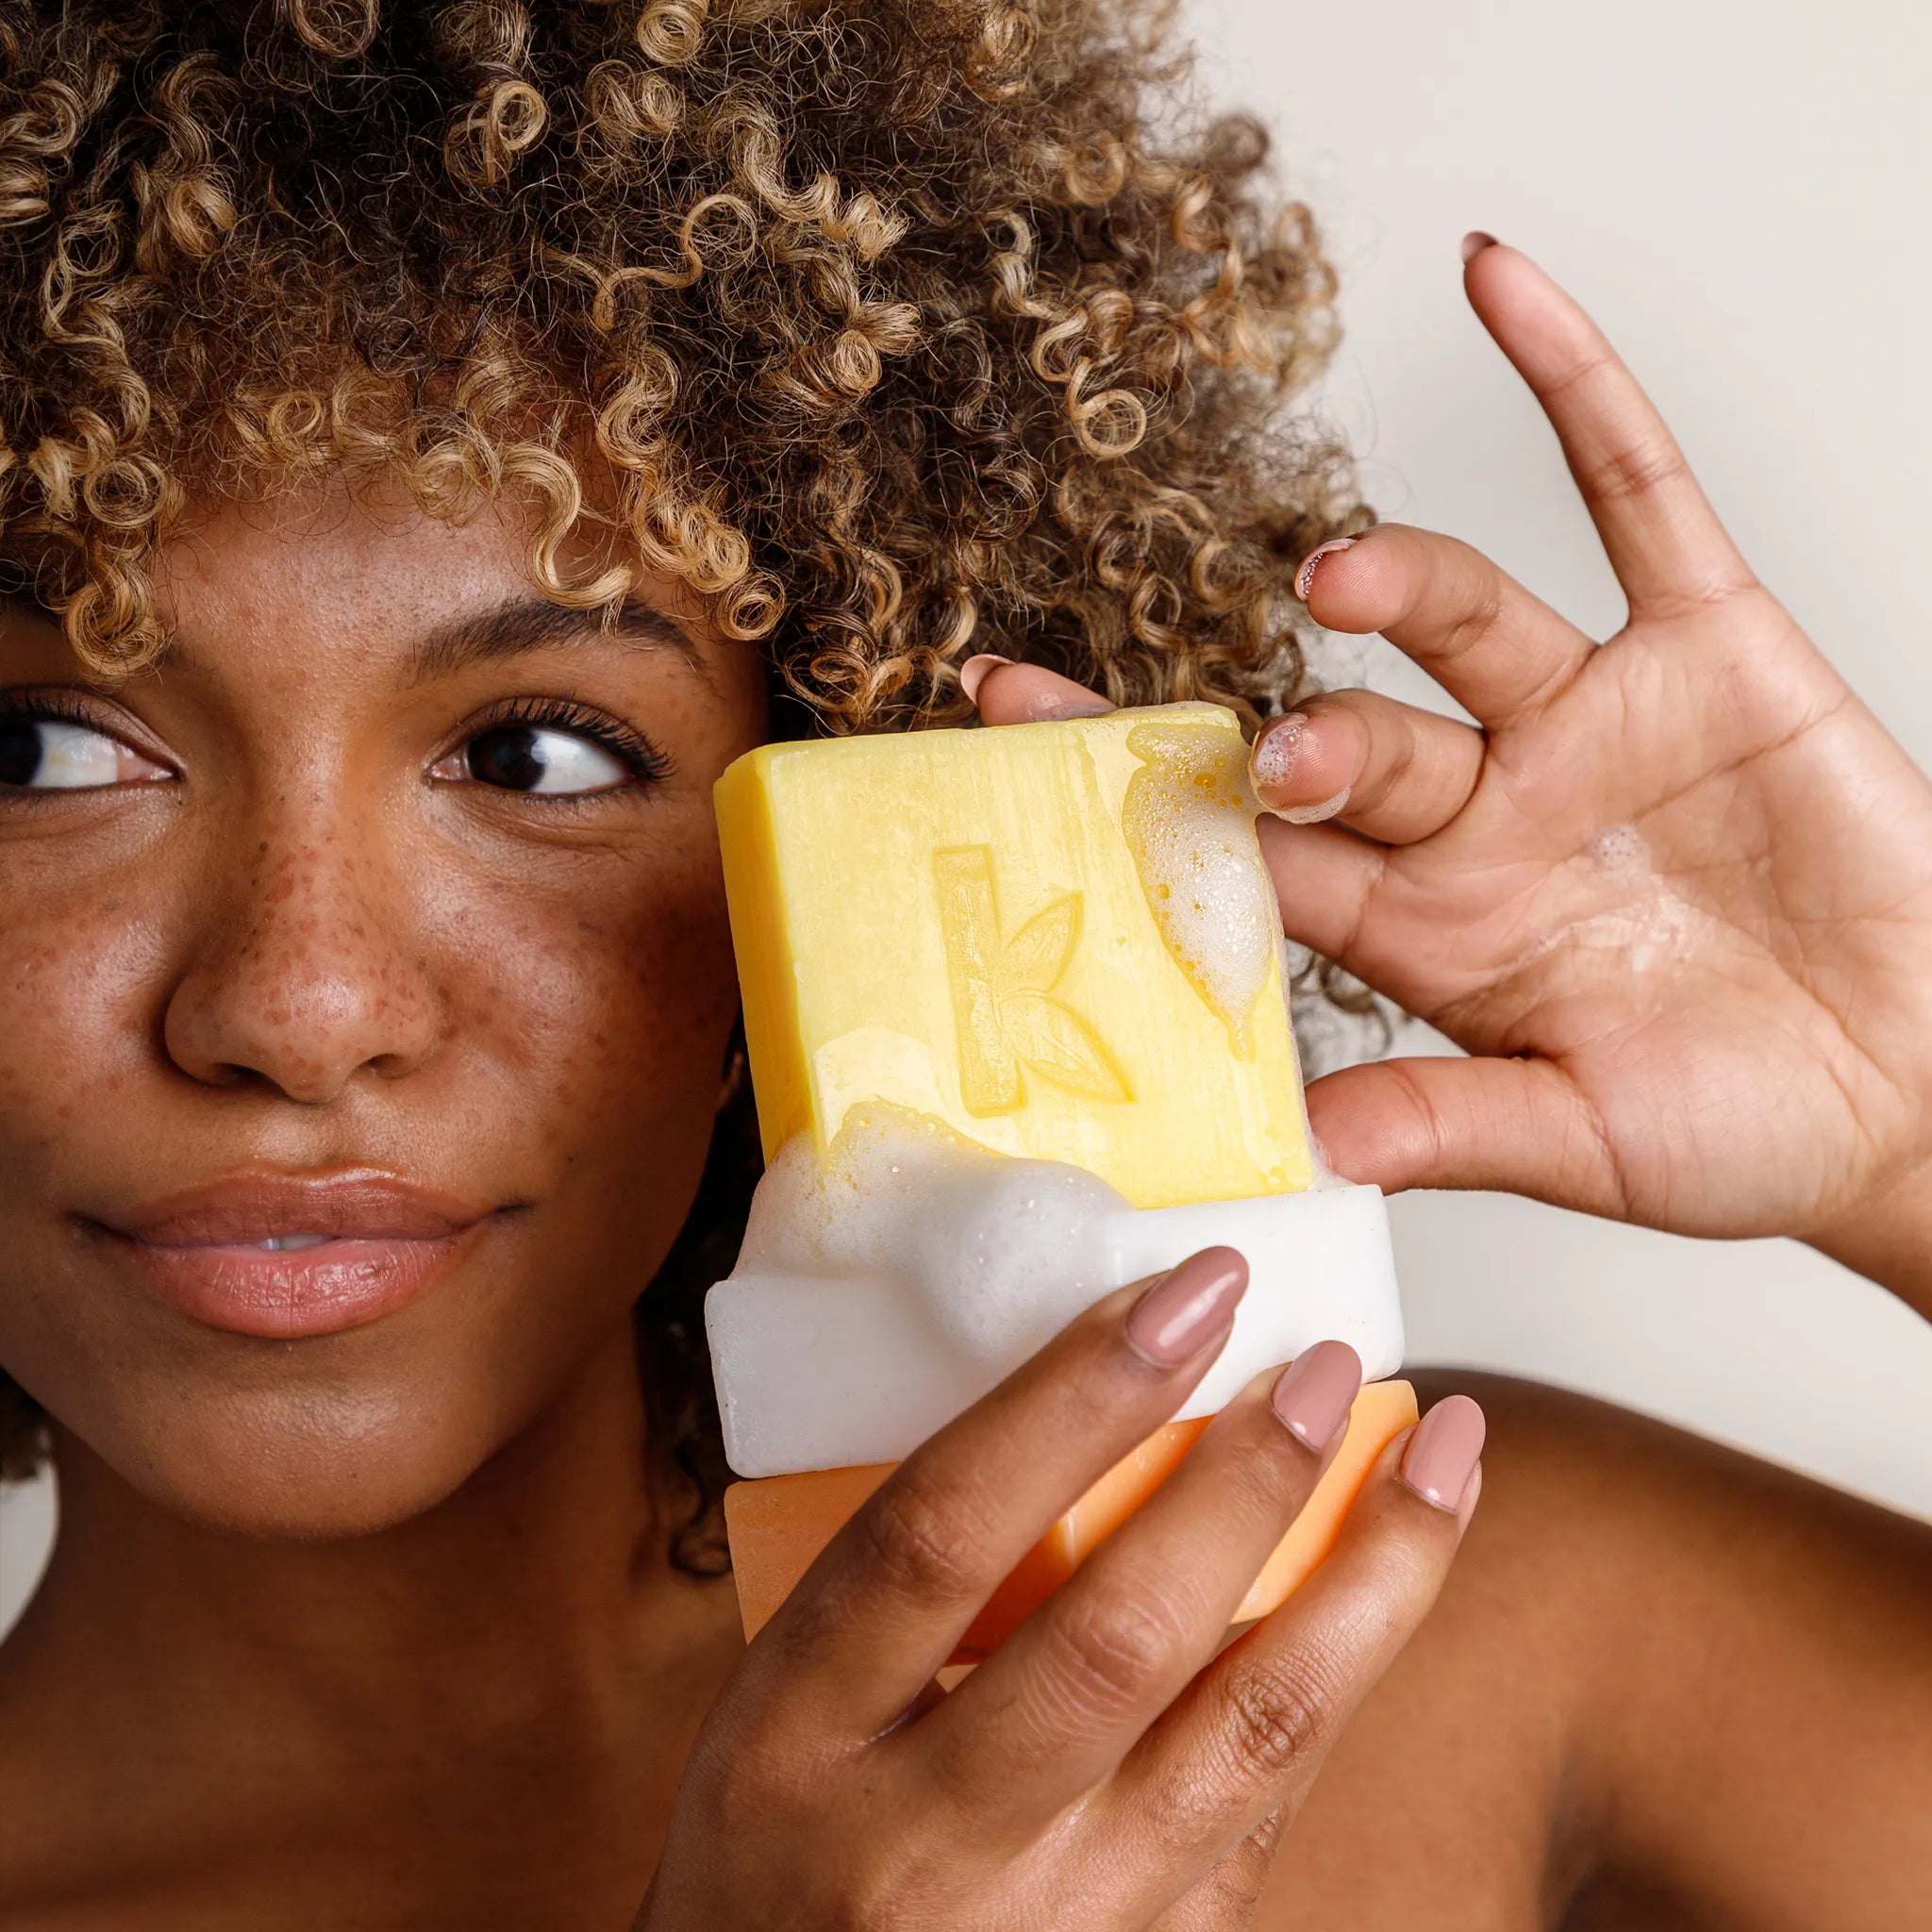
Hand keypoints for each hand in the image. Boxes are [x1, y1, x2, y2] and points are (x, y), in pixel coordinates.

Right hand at [639, 1252, 1481, 1929]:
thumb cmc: (776, 1848)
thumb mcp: (775, 1701)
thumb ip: (905, 1572)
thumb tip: (1087, 1389)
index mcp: (796, 1739)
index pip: (944, 1530)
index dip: (1076, 1393)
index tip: (1186, 1293)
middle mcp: (922, 1846)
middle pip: (1115, 1634)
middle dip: (1246, 1478)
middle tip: (1324, 1361)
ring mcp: (1052, 1924)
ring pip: (1249, 1736)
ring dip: (1368, 1578)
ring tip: (1441, 1457)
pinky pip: (1268, 1806)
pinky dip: (1343, 1676)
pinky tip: (1391, 1584)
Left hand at [972, 241, 1931, 1308]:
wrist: (1910, 1089)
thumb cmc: (1746, 1127)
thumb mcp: (1588, 1139)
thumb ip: (1451, 1120)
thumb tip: (1312, 1140)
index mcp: (1427, 933)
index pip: (1259, 861)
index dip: (1152, 815)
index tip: (1030, 758)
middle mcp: (1481, 817)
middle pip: (1346, 745)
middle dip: (1301, 748)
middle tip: (1274, 759)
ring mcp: (1583, 725)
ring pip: (1464, 624)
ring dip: (1401, 586)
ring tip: (1340, 576)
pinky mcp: (1702, 652)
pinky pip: (1634, 495)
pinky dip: (1578, 389)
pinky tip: (1501, 285)